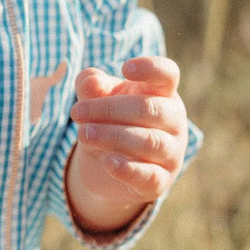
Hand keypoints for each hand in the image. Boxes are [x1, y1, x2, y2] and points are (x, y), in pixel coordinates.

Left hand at [66, 55, 187, 236]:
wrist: (106, 165)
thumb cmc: (108, 120)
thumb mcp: (95, 99)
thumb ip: (91, 85)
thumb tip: (91, 82)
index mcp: (161, 93)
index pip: (168, 74)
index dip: (151, 68)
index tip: (124, 68)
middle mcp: (173, 121)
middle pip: (150, 109)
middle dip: (109, 109)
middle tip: (76, 112)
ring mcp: (171, 152)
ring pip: (150, 142)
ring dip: (113, 136)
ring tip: (83, 134)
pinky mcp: (160, 181)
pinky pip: (150, 175)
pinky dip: (129, 169)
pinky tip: (108, 162)